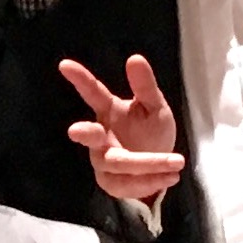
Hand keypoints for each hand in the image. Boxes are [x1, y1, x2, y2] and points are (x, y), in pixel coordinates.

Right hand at [58, 54, 183, 205]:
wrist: (160, 168)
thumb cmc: (151, 132)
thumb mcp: (155, 107)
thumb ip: (145, 86)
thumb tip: (135, 58)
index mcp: (109, 112)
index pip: (93, 94)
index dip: (80, 80)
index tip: (64, 65)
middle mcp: (101, 137)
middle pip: (89, 136)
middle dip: (84, 133)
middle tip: (76, 130)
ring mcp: (103, 162)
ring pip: (117, 163)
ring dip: (147, 163)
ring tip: (177, 162)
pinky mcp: (111, 183)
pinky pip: (125, 184)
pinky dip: (149, 181)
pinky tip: (170, 177)